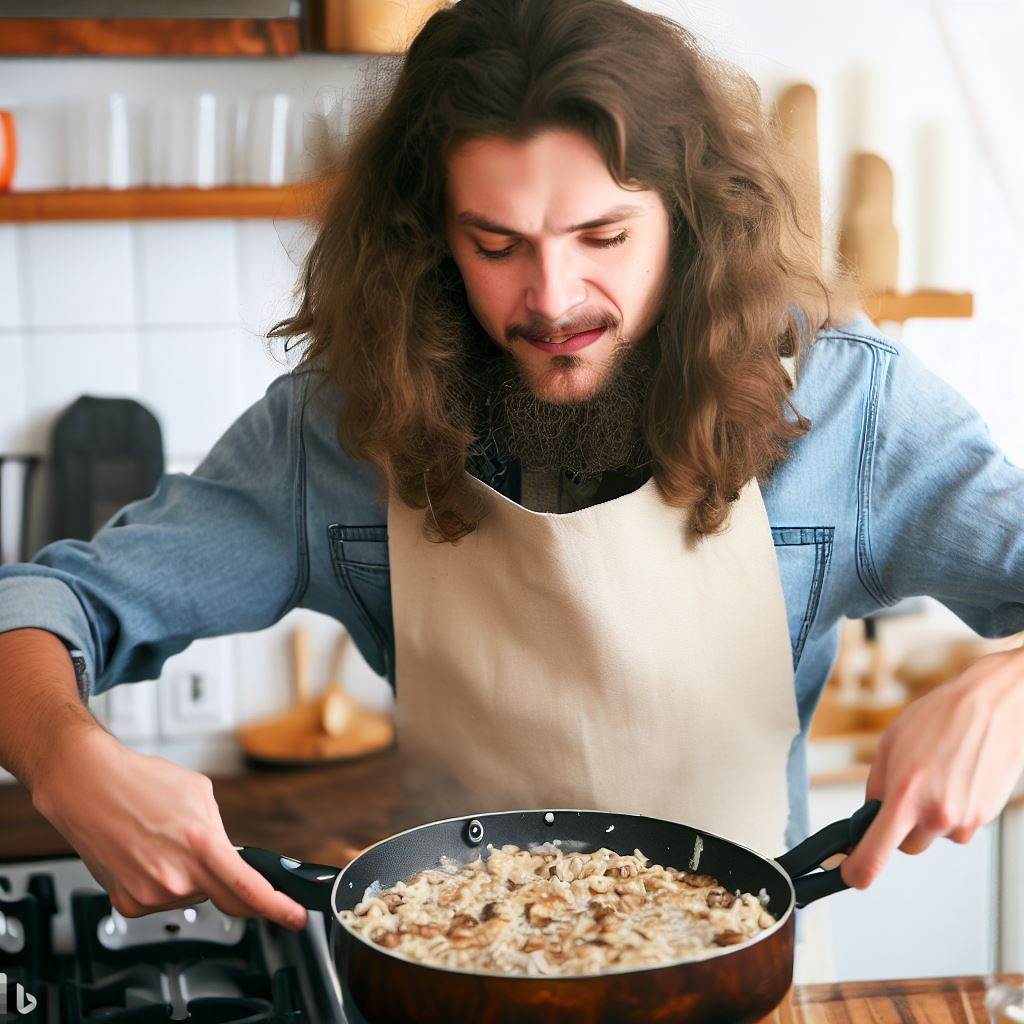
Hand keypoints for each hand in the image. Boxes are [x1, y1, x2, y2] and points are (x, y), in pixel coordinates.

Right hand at [31, 722, 307, 928]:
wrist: (86, 787)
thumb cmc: (139, 782)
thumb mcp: (198, 792)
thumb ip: (218, 830)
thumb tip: (230, 852)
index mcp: (200, 843)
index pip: (248, 888)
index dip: (277, 907)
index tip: (293, 916)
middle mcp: (176, 875)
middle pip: (226, 901)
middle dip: (243, 896)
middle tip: (242, 882)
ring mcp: (151, 894)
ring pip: (192, 896)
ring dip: (192, 877)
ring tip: (168, 844)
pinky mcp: (129, 903)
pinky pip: (163, 899)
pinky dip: (165, 882)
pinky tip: (150, 857)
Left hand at [841, 646, 1023, 889]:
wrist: (991, 708)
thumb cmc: (939, 719)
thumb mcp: (889, 747)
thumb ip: (877, 788)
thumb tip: (869, 816)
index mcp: (905, 796)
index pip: (875, 854)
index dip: (857, 871)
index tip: (849, 875)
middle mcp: (937, 815)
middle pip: (907, 847)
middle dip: (900, 828)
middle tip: (906, 794)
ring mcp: (965, 819)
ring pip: (935, 836)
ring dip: (929, 817)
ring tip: (938, 775)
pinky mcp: (986, 817)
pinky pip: (958, 825)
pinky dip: (952, 810)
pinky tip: (956, 778)